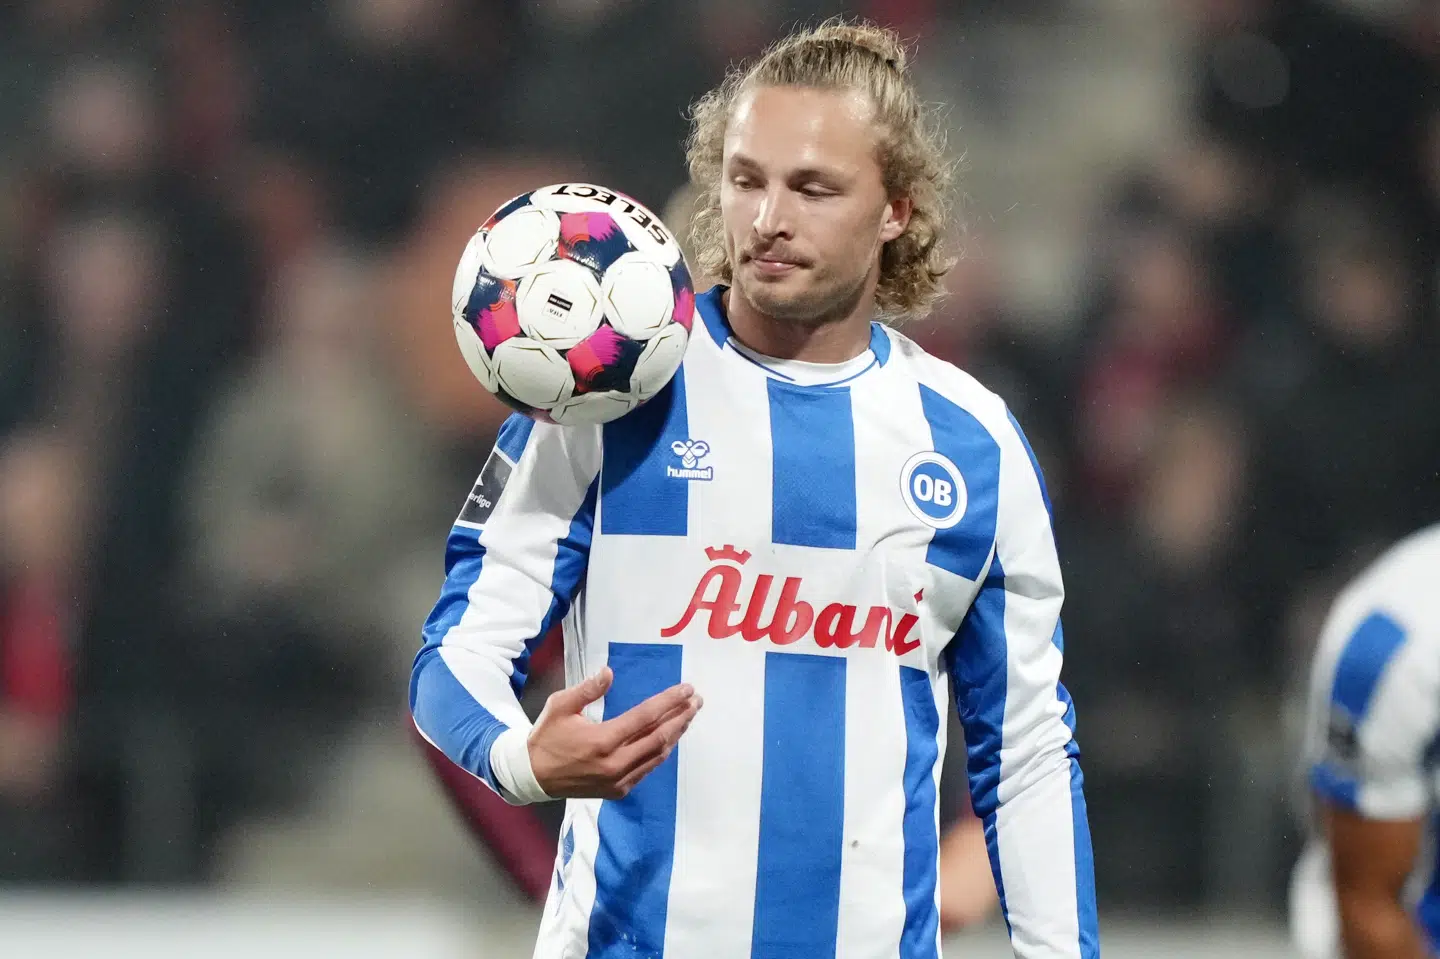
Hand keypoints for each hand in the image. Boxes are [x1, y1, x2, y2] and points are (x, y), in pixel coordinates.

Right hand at [529, 667, 701, 799]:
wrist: (533, 776)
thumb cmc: (547, 737)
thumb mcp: (560, 706)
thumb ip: (587, 689)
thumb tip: (609, 672)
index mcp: (602, 740)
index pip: (645, 717)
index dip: (669, 702)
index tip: (686, 689)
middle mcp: (615, 763)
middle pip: (659, 737)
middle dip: (681, 716)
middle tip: (697, 700)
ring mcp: (618, 780)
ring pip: (658, 755)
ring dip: (676, 734)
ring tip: (689, 716)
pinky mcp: (618, 791)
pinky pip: (648, 769)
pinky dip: (661, 751)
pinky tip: (670, 737)